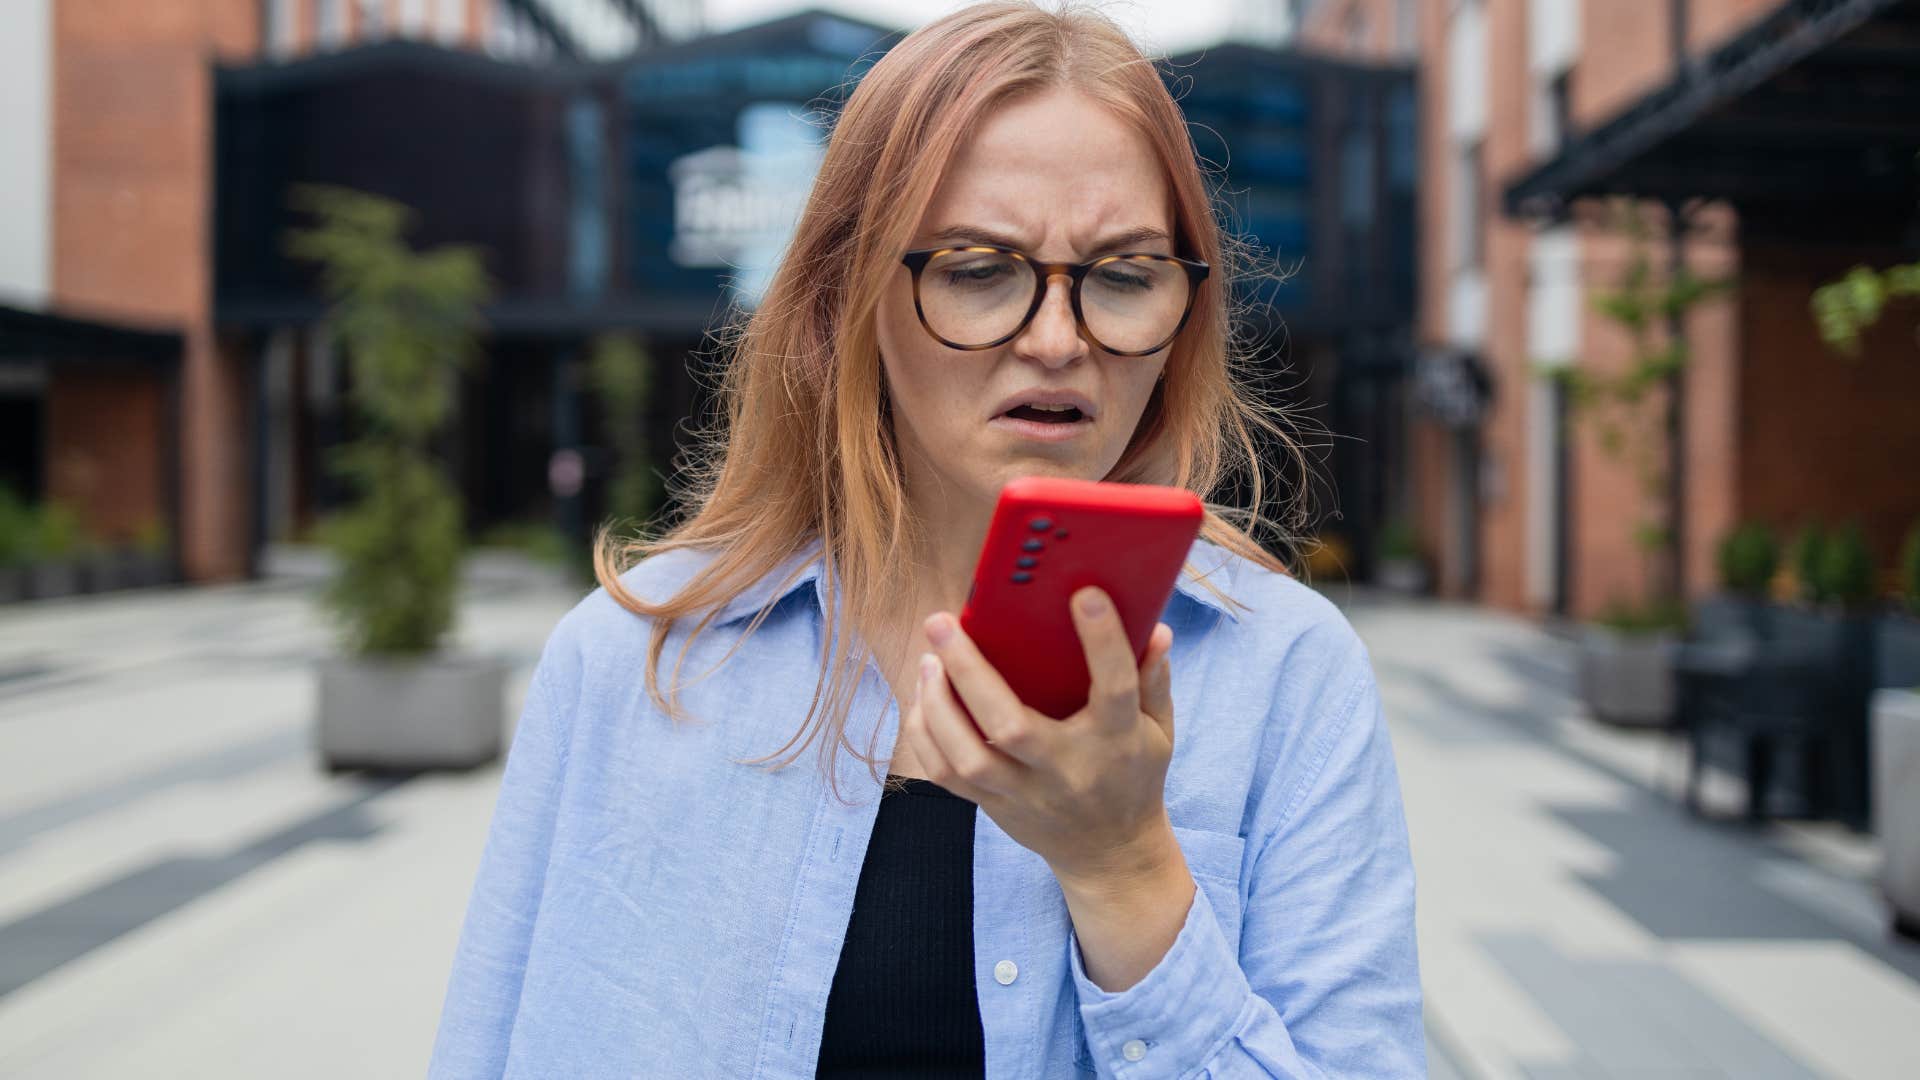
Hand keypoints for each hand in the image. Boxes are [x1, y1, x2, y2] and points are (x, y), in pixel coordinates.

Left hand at [904, 586, 1181, 887]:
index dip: (1103, 641)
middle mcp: (1066, 770)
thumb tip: (1157, 628)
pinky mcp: (995, 808)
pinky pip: (947, 776)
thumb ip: (1153, 679)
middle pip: (1010, 725)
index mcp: (1116, 741)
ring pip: (968, 757)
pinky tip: (922, 699)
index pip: (1115, 687)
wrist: (1110, 854)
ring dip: (937, 706)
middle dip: (969, 670)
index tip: (1083, 595)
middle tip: (942, 624)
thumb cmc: (1133, 777)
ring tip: (928, 661)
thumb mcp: (1158, 731)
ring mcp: (1026, 794)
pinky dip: (926, 736)